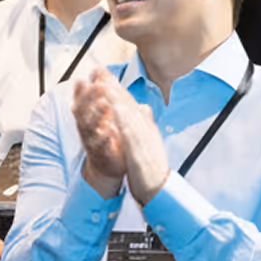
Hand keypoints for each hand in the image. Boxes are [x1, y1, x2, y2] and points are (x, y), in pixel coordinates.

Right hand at [71, 69, 126, 198]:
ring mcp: (92, 141)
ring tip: (106, 106)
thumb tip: (98, 69)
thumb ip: (100, 92)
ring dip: (97, 115)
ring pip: (90, 127)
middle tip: (98, 86)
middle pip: (82, 111)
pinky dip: (105, 139)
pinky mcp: (101, 154)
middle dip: (89, 98)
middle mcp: (85, 128)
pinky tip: (110, 133)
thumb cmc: (104, 134)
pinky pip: (101, 146)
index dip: (79, 90)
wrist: (107, 165)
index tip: (83, 79)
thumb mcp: (101, 111)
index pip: (79, 101)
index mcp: (86, 117)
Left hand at [101, 83, 169, 206]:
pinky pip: (131, 134)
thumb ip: (145, 124)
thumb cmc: (151, 166)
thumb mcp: (149, 141)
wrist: (159, 189)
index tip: (104, 75)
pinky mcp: (140, 151)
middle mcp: (145, 130)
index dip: (116, 88)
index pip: (129, 104)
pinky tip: (115, 111)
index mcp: (145, 127)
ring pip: (129, 115)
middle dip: (114, 87)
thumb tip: (143, 107)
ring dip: (117, 99)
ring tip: (104, 85)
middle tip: (101, 72)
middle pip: (129, 104)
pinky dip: (123, 120)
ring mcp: (144, 139)